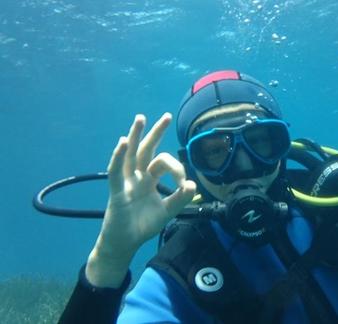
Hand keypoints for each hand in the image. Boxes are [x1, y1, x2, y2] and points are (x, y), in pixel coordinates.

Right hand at [86, 113, 195, 286]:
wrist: (125, 243)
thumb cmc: (143, 225)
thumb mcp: (167, 212)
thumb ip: (179, 199)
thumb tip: (193, 185)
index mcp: (149, 179)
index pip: (164, 163)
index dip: (177, 169)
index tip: (184, 184)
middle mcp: (137, 176)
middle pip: (147, 149)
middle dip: (156, 132)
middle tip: (167, 116)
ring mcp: (126, 181)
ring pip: (131, 154)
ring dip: (136, 136)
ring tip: (141, 118)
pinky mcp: (116, 190)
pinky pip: (116, 171)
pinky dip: (119, 156)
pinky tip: (124, 142)